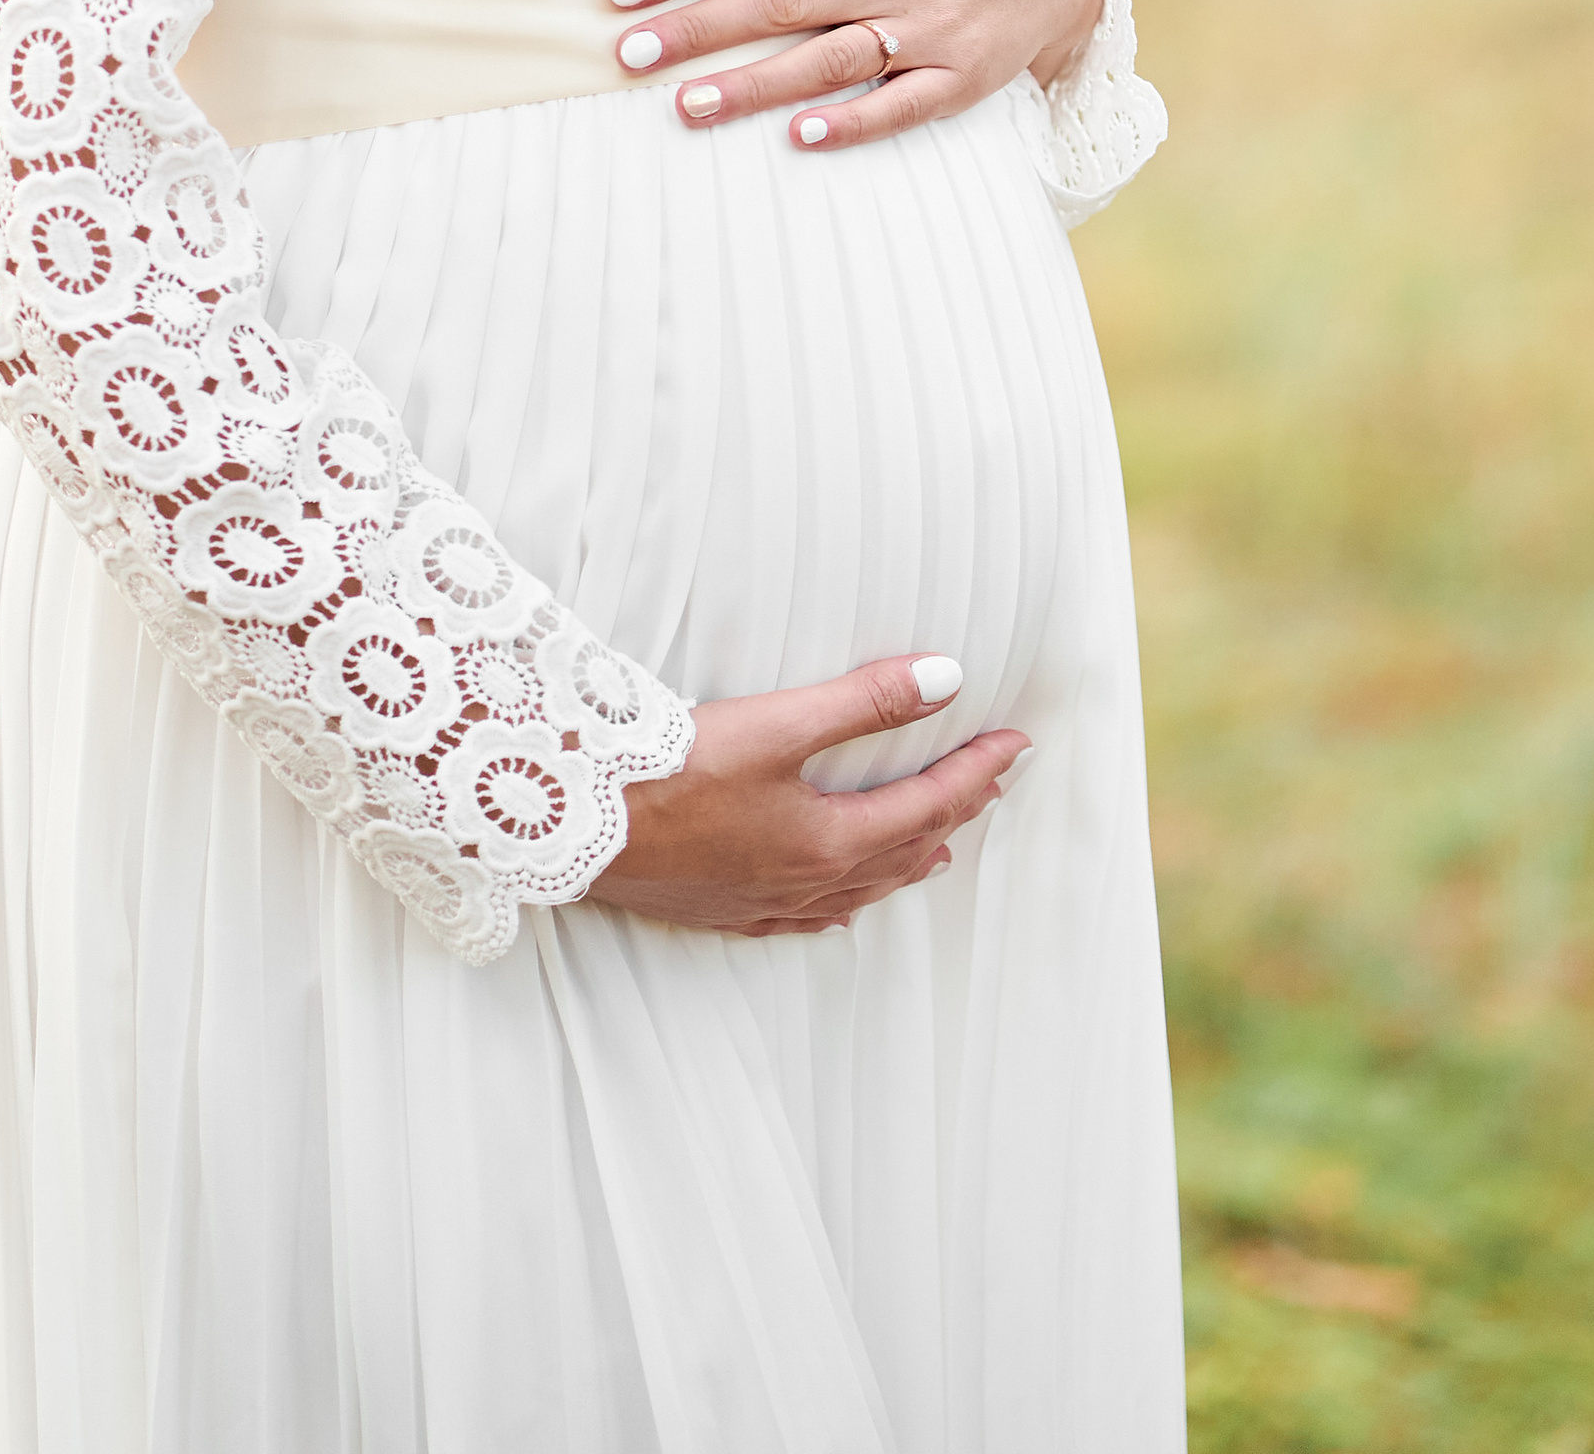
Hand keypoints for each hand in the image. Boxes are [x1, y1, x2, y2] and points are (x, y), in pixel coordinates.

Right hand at [587, 658, 1029, 934]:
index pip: (930, 803)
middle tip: (994, 780)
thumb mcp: (776, 724)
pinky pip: (809, 914)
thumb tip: (946, 679)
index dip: (979, 771)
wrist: (574, 827)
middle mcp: (807, 883)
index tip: (1019, 744)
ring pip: (862, 887)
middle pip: (905, 848)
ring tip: (938, 845)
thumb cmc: (671, 772)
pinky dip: (846, 897)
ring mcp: (765, 903)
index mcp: (830, 841)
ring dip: (908, 858)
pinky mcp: (725, 910)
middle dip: (957, 810)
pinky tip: (839, 899)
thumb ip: (864, 702)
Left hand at [601, 0, 1103, 152]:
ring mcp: (927, 29)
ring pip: (828, 60)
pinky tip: (801, 137)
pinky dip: (852, 122)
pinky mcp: (958, 78)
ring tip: (687, 105)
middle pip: (780, 3)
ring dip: (755, 85)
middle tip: (629, 55)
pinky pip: (901, 105)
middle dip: (698, 28)